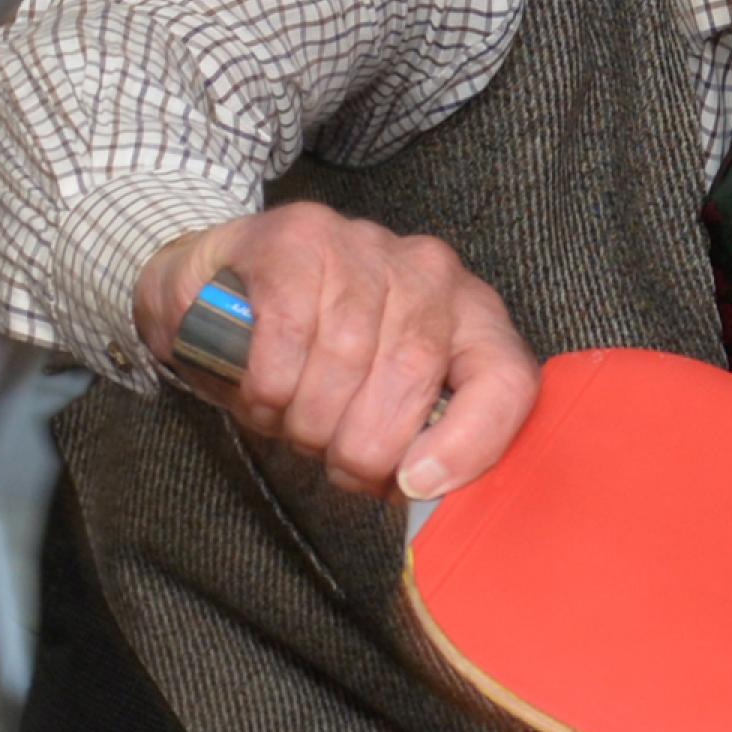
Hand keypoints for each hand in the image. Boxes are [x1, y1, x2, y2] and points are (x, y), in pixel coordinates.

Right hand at [135, 203, 537, 500]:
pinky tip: (263, 392)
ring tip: (290, 422)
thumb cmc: (312, 359)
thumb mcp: (375, 406)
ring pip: (348, 356)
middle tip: (331, 458)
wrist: (224, 286)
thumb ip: (415, 442)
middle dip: (362, 444)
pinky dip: (270, 384)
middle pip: (415, 373)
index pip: (507, 378)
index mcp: (470, 316)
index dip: (469, 443)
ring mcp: (366, 246)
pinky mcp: (299, 238)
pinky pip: (290, 332)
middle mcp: (430, 271)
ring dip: (307, 418)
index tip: (415, 484)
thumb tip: (423, 492)